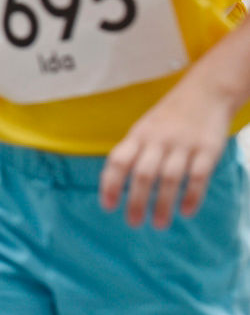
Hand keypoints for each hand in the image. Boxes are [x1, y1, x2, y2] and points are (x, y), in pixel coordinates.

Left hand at [99, 74, 236, 228]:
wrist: (206, 91)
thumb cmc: (170, 116)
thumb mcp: (145, 128)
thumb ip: (133, 151)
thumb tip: (115, 182)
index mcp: (139, 135)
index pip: (118, 161)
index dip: (110, 184)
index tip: (107, 206)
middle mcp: (158, 140)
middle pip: (142, 174)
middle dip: (135, 201)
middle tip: (132, 223)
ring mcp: (183, 144)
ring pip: (169, 178)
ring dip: (162, 204)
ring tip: (158, 224)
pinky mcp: (208, 149)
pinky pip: (199, 176)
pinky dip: (192, 195)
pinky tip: (186, 212)